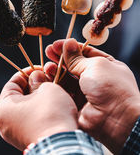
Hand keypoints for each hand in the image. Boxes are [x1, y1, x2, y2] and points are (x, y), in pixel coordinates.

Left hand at [0, 67, 77, 150]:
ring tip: (53, 91)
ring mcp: (15, 134)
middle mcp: (5, 123)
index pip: (13, 83)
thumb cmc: (52, 115)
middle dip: (34, 85)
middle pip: (19, 96)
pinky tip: (53, 105)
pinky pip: (31, 120)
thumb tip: (36, 76)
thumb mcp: (46, 88)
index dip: (27, 73)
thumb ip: (38, 80)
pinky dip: (40, 111)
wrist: (63, 146)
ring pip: (26, 108)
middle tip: (48, 79)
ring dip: (39, 98)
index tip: (40, 69)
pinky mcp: (27, 140)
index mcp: (3, 108)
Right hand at [45, 38, 139, 153]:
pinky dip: (54, 85)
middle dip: (60, 58)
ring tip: (48, 67)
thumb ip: (78, 57)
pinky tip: (47, 78)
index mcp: (106, 66)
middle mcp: (96, 78)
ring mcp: (86, 92)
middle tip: (48, 51)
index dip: (70, 48)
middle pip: (74, 65)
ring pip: (66, 78)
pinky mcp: (76, 104)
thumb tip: (68, 43)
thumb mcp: (95, 66)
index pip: (85, 52)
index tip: (56, 44)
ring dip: (56, 71)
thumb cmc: (112, 88)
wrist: (116, 120)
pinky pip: (63, 92)